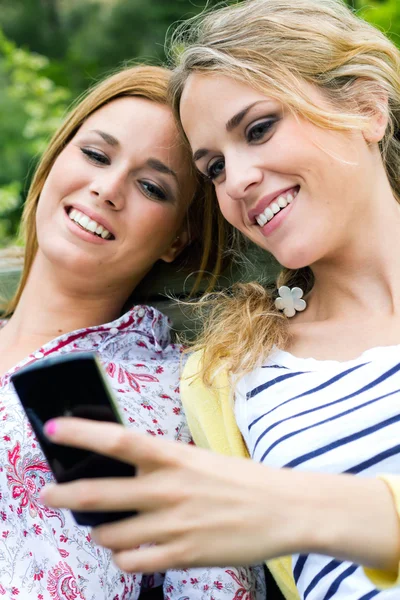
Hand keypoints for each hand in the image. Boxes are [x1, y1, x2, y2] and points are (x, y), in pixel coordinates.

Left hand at [40, 417, 300, 572]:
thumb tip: (122, 468)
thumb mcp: (197, 459)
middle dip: (62, 495)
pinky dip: (124, 556)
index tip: (53, 428)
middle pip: (97, 493)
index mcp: (172, 456)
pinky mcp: (182, 554)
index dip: (81, 433)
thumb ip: (159, 464)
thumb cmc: (239, 480)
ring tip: (108, 527)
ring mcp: (172, 524)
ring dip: (101, 532)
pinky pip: (133, 562)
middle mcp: (166, 488)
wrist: (282, 508)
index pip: (117, 439)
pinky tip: (132, 549)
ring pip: (110, 534)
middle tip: (47, 494)